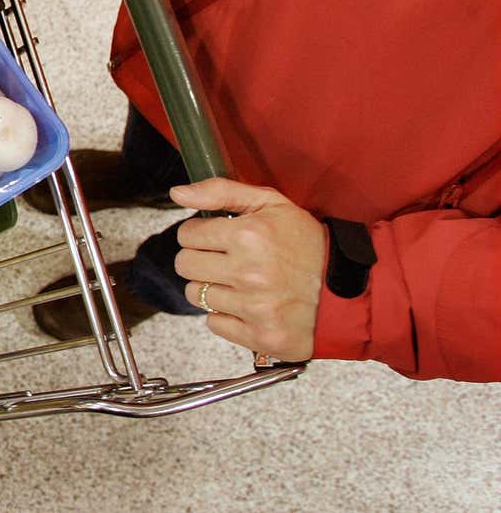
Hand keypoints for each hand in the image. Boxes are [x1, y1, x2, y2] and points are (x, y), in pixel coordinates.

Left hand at [172, 178, 327, 361]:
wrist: (350, 290)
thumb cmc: (308, 244)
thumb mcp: (271, 204)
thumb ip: (221, 191)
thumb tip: (177, 193)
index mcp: (249, 236)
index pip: (187, 234)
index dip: (200, 234)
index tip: (218, 238)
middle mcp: (249, 273)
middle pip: (185, 265)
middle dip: (200, 260)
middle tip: (226, 260)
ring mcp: (254, 308)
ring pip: (196, 295)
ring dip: (213, 288)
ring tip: (241, 283)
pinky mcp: (260, 336)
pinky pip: (214, 323)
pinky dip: (226, 315)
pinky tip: (249, 305)